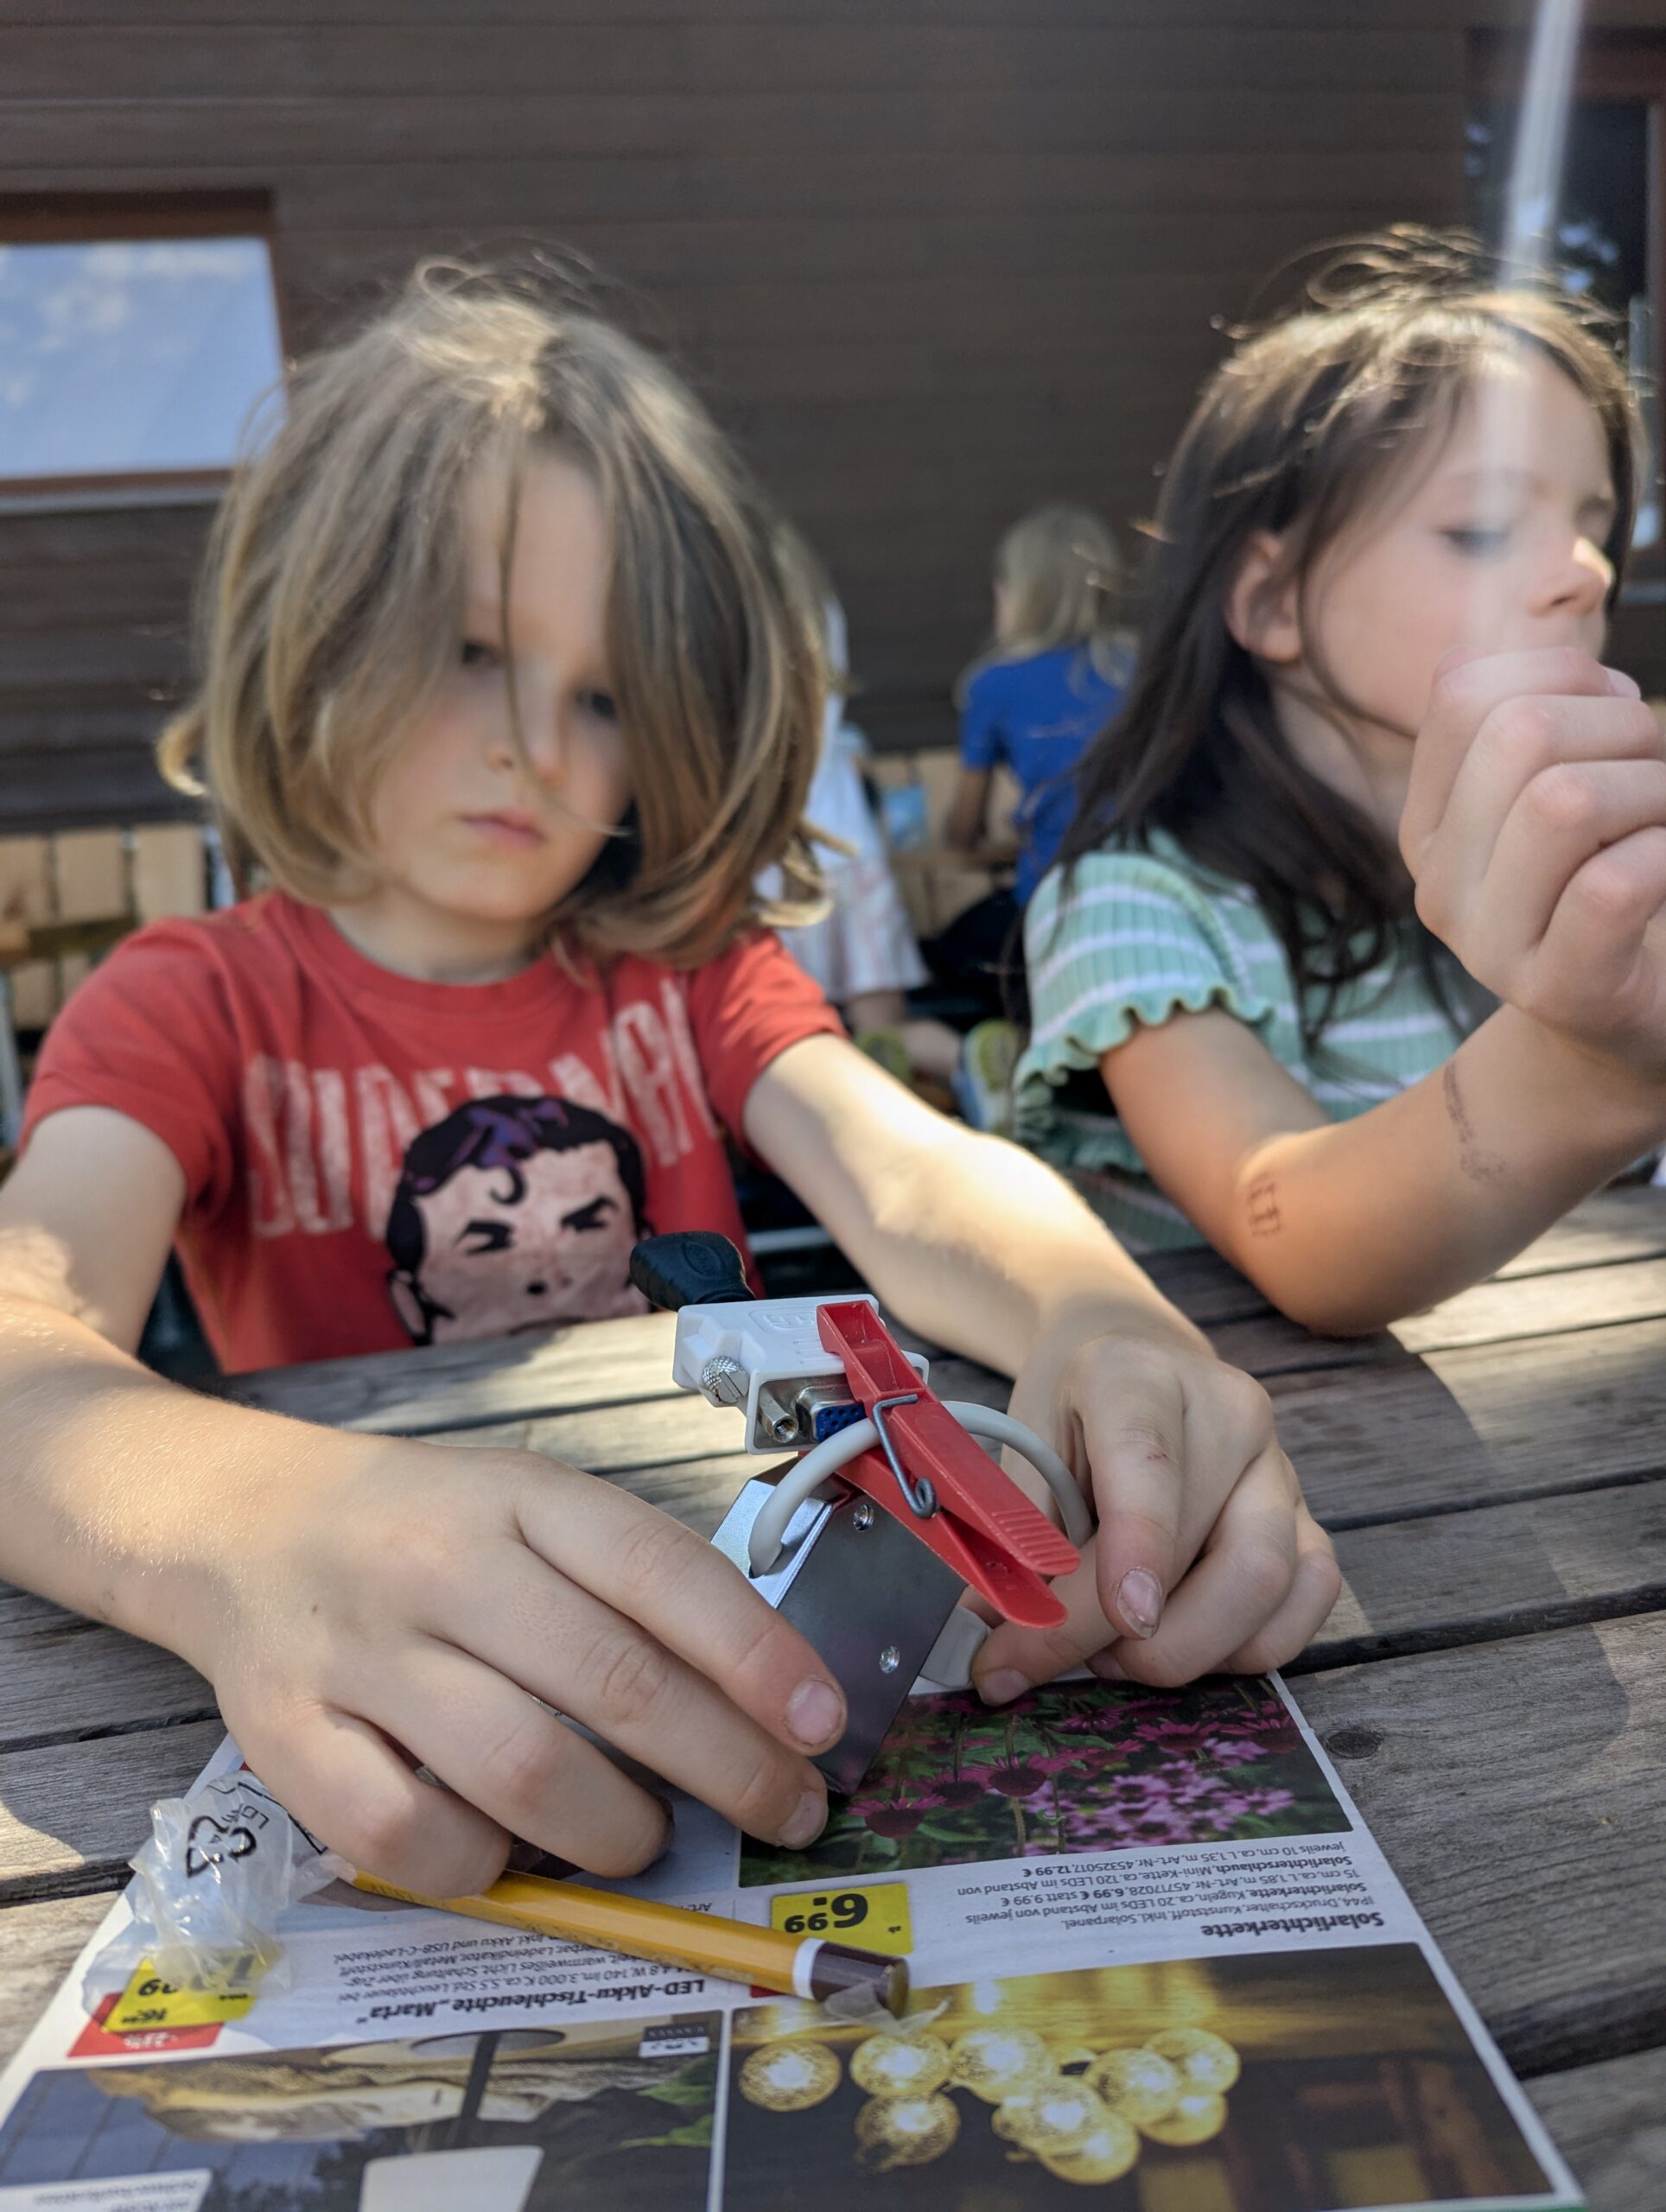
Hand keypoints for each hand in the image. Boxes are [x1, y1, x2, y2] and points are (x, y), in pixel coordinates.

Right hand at [188, 1435, 847, 1895]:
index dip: (757, 1655)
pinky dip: (485, 1866)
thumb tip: (763, 1698)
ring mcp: (359, 1654)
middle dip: (728, 1767)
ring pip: (522, 1770)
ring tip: (648, 1835)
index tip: (824, 1723)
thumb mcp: (532, 1505)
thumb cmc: (428, 1527)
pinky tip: (514, 1852)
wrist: (244, 1523)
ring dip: (619, 1829)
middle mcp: (441, 1564)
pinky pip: (407, 1840)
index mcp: (520, 1495)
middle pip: (612, 1682)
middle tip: (787, 1812)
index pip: (660, 1570)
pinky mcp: (289, 1740)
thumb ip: (629, 1581)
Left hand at [972, 1318, 1339, 1699]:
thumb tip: (991, 1638)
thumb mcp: (1022, 1451)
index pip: (1150, 1464)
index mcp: (1138, 1378)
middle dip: (1141, 1638)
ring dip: (1191, 1650)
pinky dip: (1246, 1649)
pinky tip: (1183, 1645)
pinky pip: (1307, 1601)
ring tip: (1116, 1654)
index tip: (1126, 1617)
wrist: (1132, 1367)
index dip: (1141, 1545)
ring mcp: (1279, 1467)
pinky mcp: (1308, 1518)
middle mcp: (1230, 1414)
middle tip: (1066, 1664)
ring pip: (1269, 1582)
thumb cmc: (1069, 1417)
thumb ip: (1015, 1539)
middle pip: (1219, 1546)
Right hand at [1402, 648, 1665, 1079]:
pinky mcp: (1558, 991)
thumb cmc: (1611, 892)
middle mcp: (1439, 886)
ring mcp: (1489, 946)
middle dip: (1623, 725)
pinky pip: (1612, 884)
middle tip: (1657, 769)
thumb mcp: (1550, 801)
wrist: (1631, 1032)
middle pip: (1518, 735)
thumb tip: (1515, 653)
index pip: (1459, 693)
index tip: (1610, 709)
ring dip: (1651, 789)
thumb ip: (1529, 728)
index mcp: (1429, 826)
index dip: (1559, 671)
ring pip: (1563, 802)